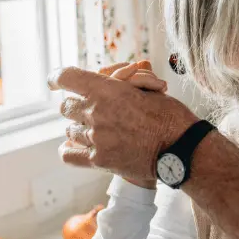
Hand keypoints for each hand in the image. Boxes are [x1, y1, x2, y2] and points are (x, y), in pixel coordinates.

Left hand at [49, 64, 197, 184]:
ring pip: (70, 130)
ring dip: (81, 128)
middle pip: (67, 106)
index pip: (67, 77)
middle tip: (96, 109)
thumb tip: (111, 82)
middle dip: (79, 105)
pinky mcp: (99, 160)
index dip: (58, 77)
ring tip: (101, 131)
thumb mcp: (150, 90)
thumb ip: (124, 86)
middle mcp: (96, 113)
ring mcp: (95, 138)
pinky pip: (69, 154)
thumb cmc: (171, 116)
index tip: (55, 81)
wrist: (182, 148)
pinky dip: (71, 149)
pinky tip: (81, 146)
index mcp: (108, 90)